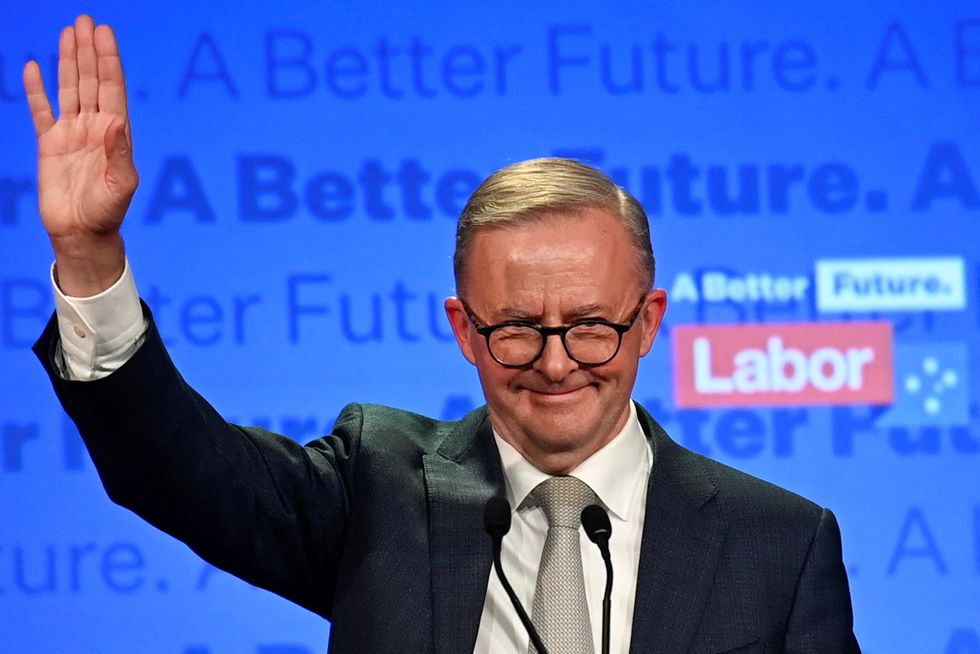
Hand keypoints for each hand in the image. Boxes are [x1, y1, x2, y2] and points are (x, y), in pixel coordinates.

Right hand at [23, 15, 137, 295]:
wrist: (82, 234)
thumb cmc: (107, 213)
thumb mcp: (121, 185)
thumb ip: (119, 153)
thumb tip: (116, 121)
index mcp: (115, 134)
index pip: (112, 88)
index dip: (108, 60)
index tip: (104, 33)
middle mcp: (95, 128)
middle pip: (92, 80)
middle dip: (89, 51)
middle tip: (87, 20)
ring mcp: (72, 134)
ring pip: (69, 88)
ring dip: (68, 61)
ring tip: (69, 32)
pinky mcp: (50, 145)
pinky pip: (41, 111)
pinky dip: (37, 89)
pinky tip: (32, 66)